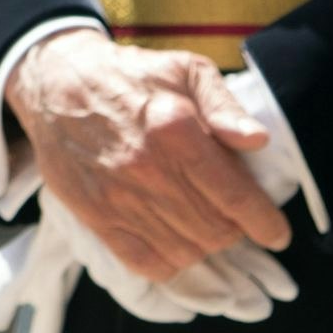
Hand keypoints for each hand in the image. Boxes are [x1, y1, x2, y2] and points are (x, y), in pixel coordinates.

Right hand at [0, 32, 290, 280]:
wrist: (56, 84)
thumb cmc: (131, 76)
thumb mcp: (185, 68)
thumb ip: (224, 104)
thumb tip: (258, 141)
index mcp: (176, 130)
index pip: (235, 196)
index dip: (265, 223)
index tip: (277, 233)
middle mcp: (148, 169)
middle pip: (215, 230)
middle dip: (236, 231)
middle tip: (236, 220)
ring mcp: (119, 198)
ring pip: (186, 251)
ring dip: (205, 246)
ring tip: (207, 228)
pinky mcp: (96, 216)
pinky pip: (146, 263)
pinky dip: (171, 264)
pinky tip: (179, 246)